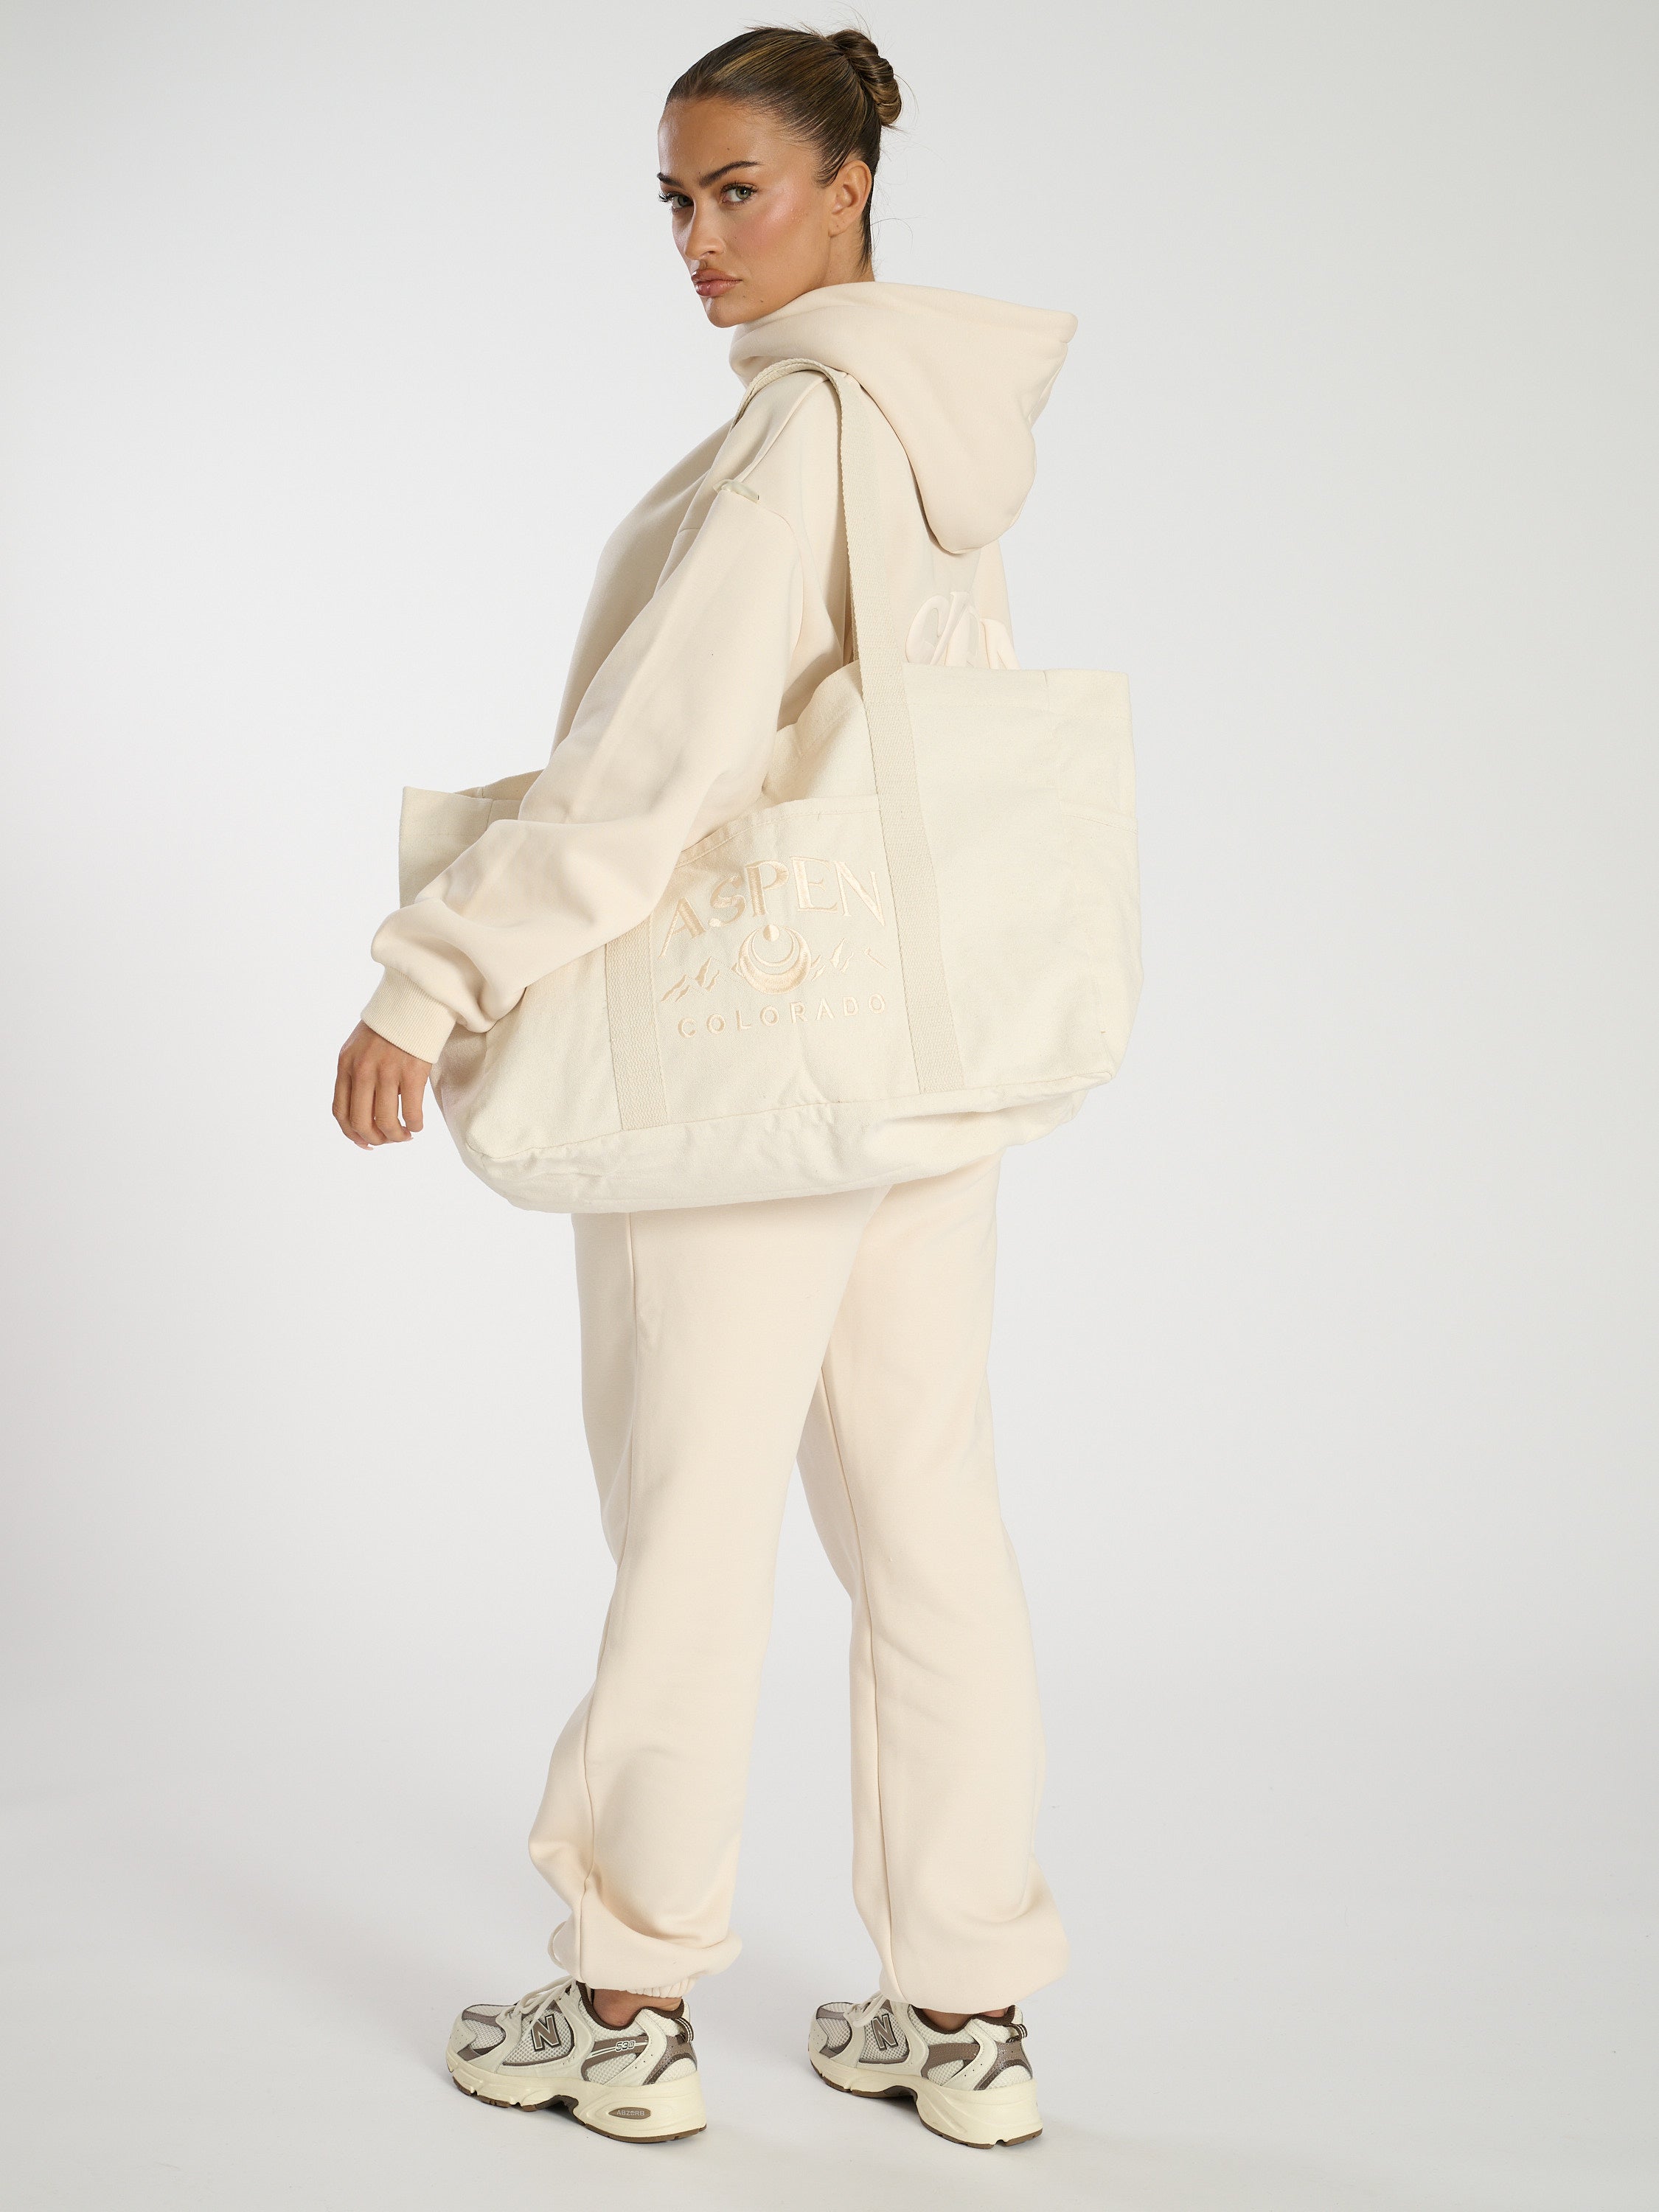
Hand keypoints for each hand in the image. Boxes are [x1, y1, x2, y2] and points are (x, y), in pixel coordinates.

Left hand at [334, 1022, 431, 1148]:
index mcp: (345, 1065)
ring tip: (405, 1135)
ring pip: (386, 1121)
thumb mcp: (360, 1047)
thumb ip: (356, 1073)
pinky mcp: (412, 1072)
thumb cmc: (390, 1026)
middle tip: (388, 1140)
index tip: (366, 1143)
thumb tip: (364, 1108)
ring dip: (397, 1136)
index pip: (340, 1111)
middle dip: (375, 1139)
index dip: (351, 1134)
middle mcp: (362, 1071)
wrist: (413, 1001)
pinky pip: (411, 1111)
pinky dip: (415, 1125)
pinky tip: (418, 1125)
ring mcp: (386, 1072)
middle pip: (360, 1121)